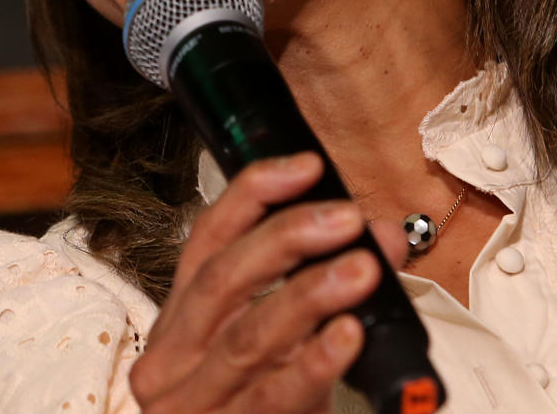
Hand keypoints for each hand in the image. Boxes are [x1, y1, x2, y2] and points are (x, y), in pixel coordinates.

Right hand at [129, 152, 407, 413]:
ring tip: (361, 270)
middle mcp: (172, 355)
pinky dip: (312, 362)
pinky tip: (346, 336)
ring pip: (247, 336)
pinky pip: (270, 395)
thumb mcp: (291, 342)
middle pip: (223, 279)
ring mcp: (190, 403)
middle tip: (346, 219)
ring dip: (309, 295)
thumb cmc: (262, 407)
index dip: (254, 195)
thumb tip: (384, 236)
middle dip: (287, 239)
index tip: (306, 167)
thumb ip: (332, 286)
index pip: (207, 238)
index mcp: (182, 317)